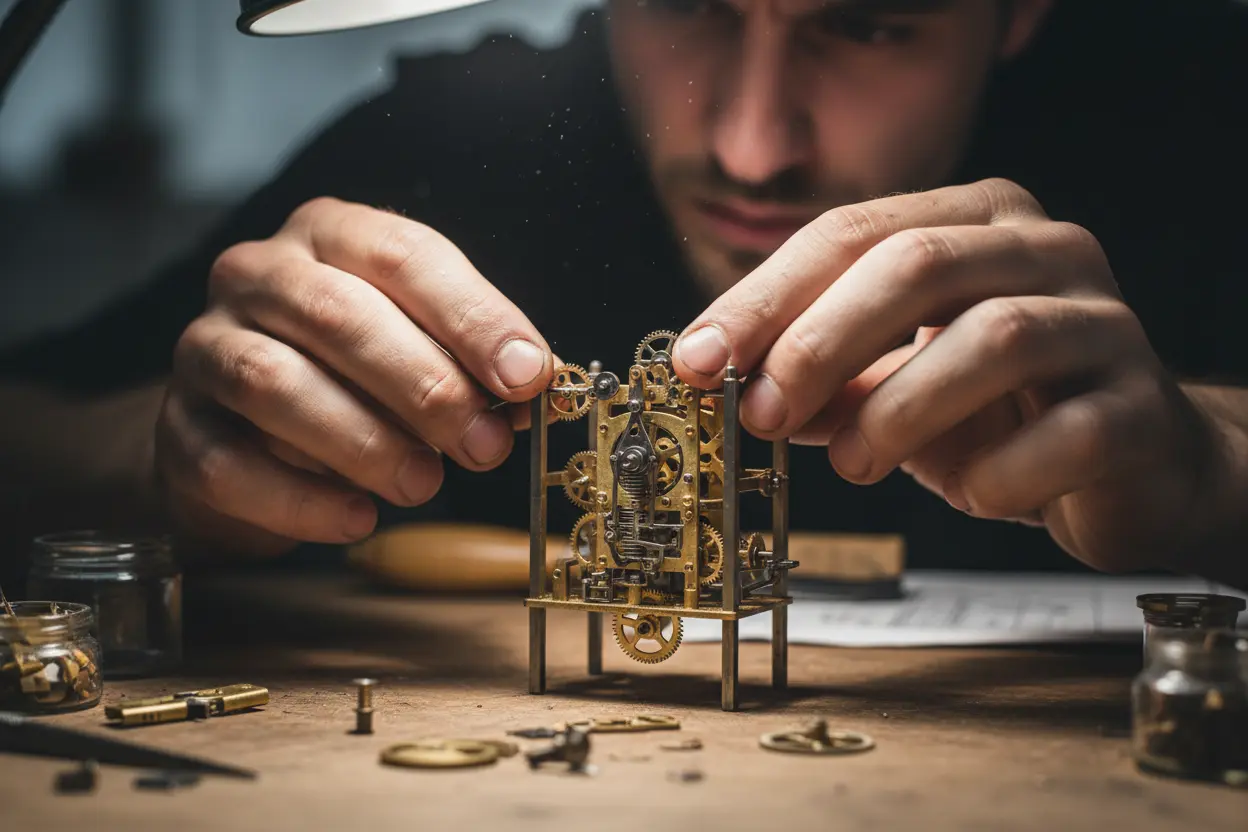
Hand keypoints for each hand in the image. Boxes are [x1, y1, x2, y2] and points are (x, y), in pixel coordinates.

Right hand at [157, 198, 553, 552]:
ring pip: (274, 382)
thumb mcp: (420, 349)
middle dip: (425, 386)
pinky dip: (300, 499)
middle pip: (337, 316)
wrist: (246, 432)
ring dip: (363, 440)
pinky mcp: (178, 427)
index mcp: (331, 235)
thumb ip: (470, 363)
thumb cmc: (353, 377)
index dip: (473, 317)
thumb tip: (529, 389)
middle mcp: (258, 274)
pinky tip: (356, 518)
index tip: (526, 377)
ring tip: (424, 484)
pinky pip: (228, 463)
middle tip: (483, 447)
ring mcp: (206, 347)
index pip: (404, 255)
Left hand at [672, 178, 1224, 572]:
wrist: (1129, 467)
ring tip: (852, 465)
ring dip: (899, 408)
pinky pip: (1066, 434)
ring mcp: (1105, 323)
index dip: (765, 297)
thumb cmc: (996, 413)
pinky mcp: (1143, 408)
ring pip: (997, 337)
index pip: (851, 233)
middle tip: (762, 412)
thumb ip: (817, 380)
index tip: (698, 361)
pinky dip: (996, 473)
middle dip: (821, 341)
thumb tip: (725, 390)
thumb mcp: (889, 385)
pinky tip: (970, 493)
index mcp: (975, 220)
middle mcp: (1047, 249)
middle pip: (920, 264)